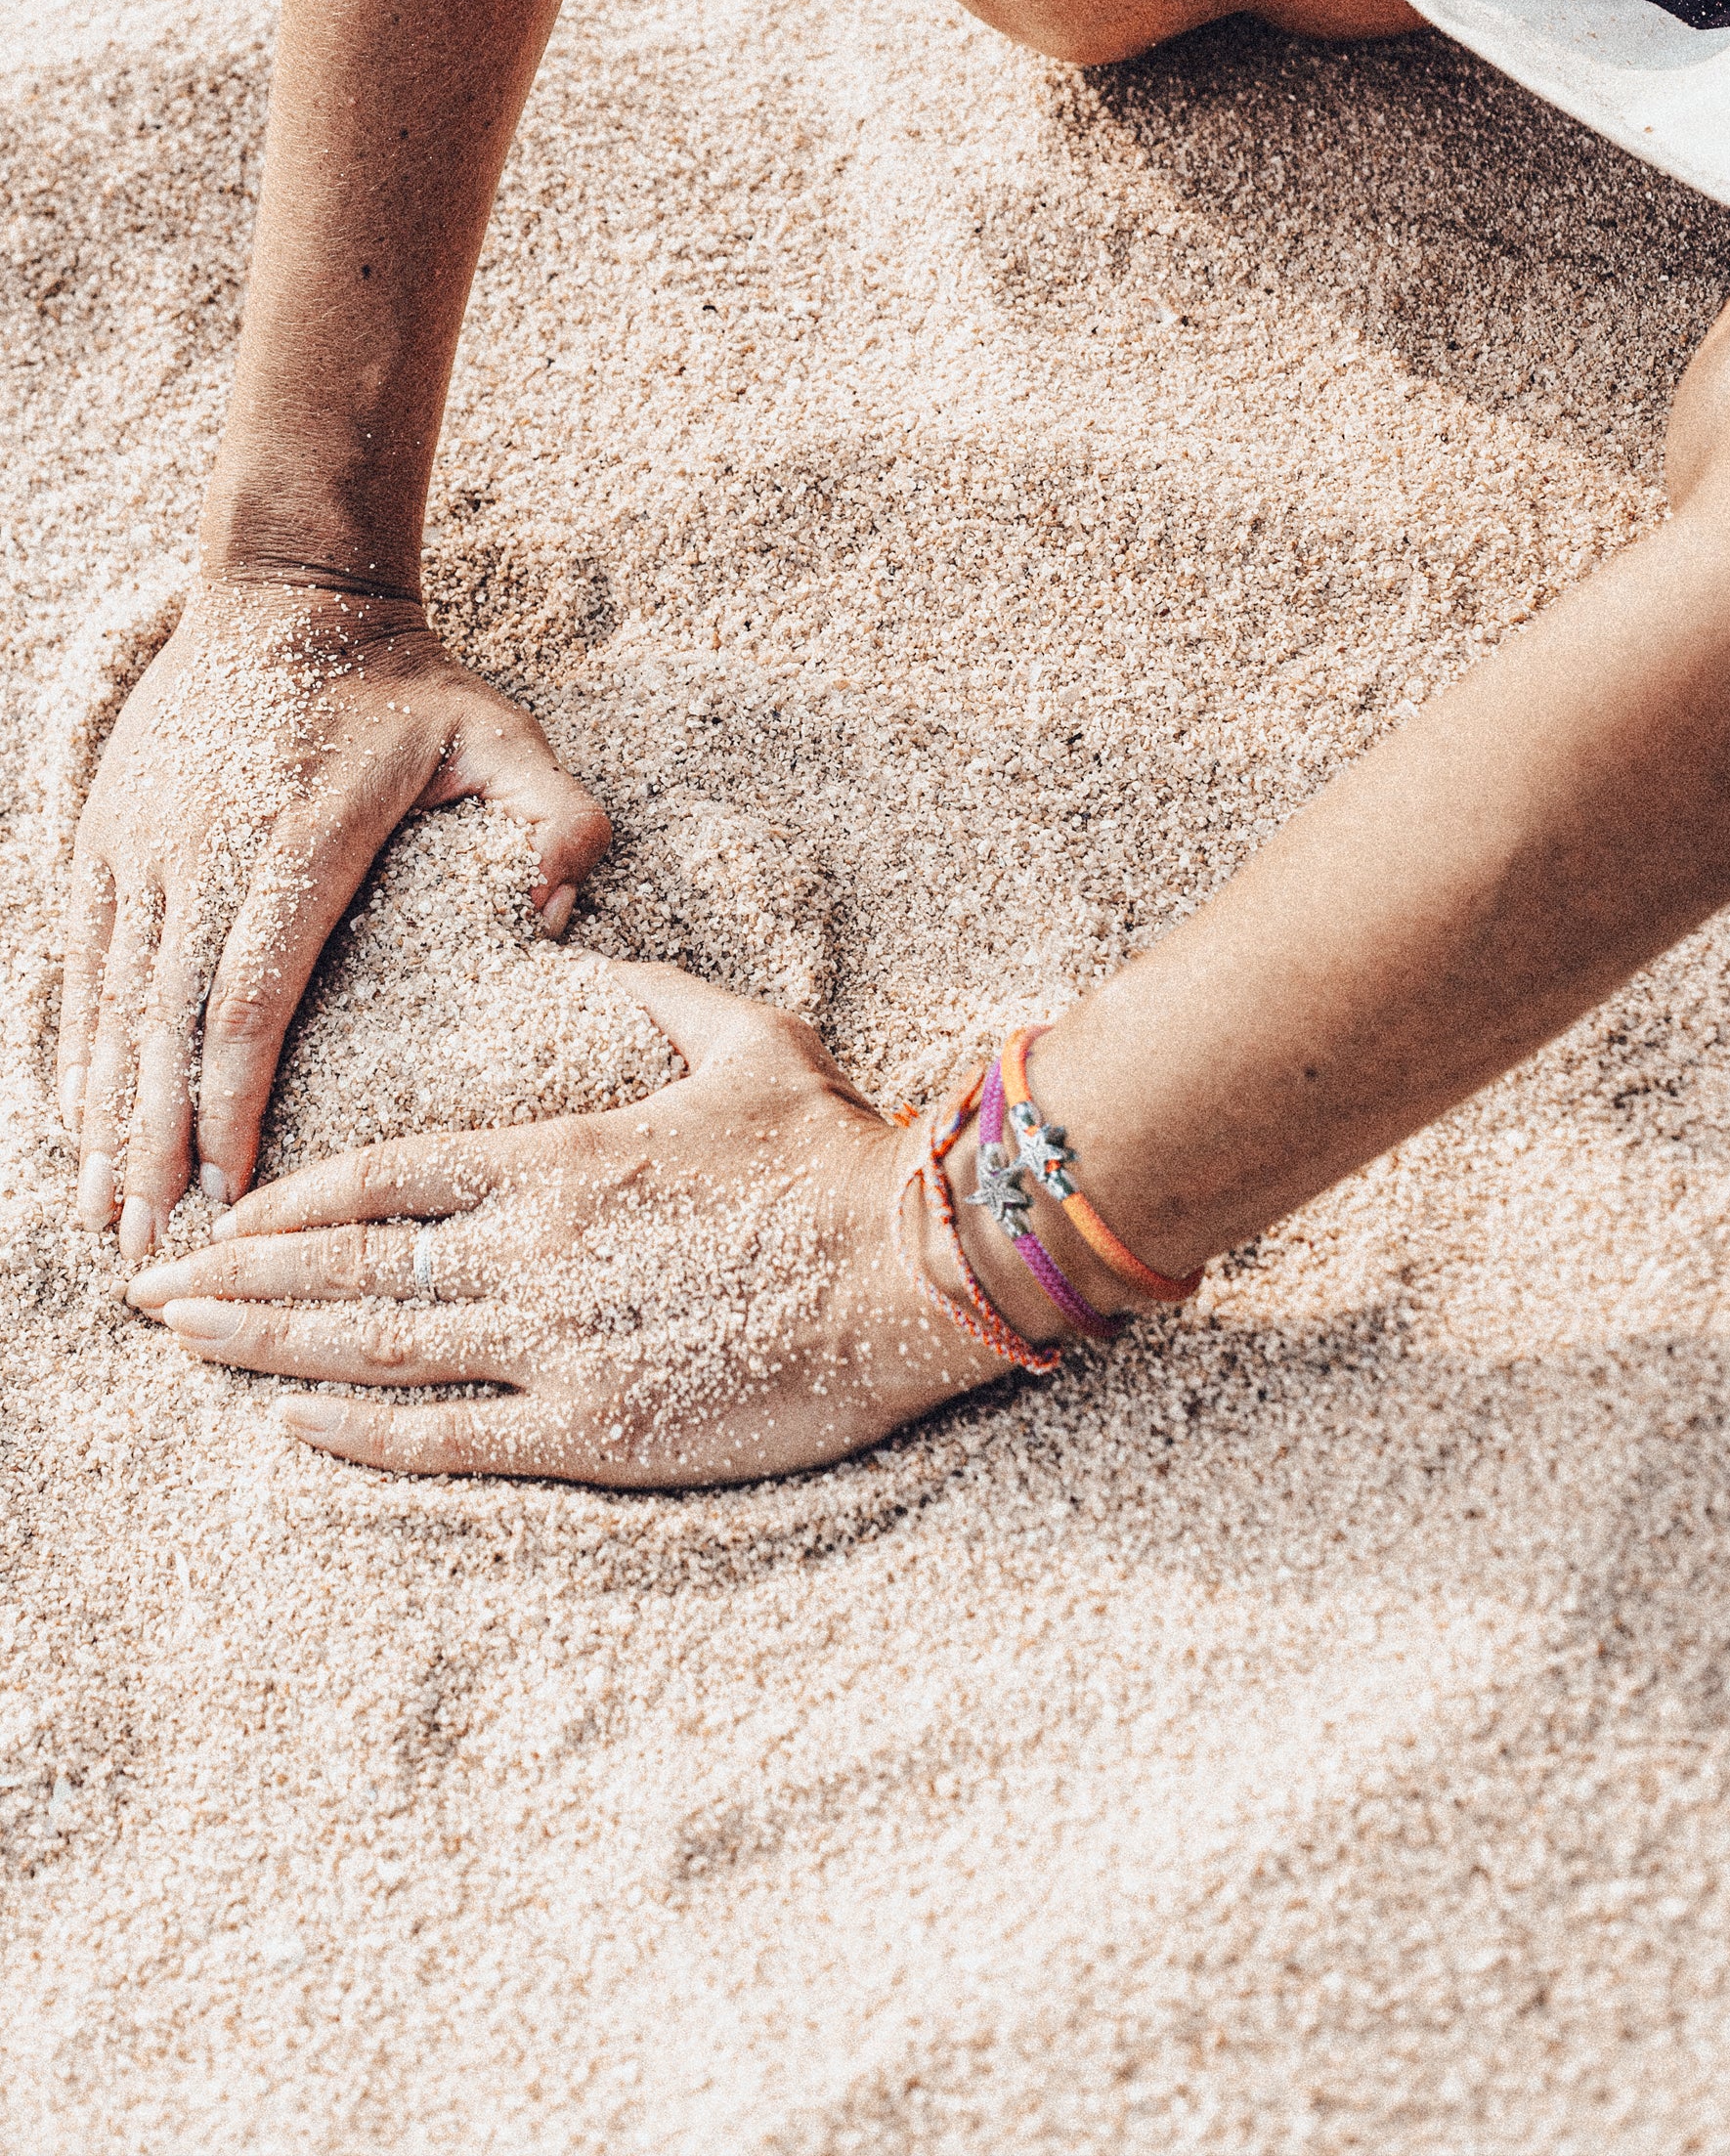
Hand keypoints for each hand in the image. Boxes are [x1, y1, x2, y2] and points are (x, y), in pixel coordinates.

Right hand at [61, 581, 609, 1257]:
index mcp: (297, 844)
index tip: (224, 1193)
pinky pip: (84, 957)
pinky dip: (78, 1043)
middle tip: (147, 1252)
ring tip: (98, 1210)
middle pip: (163, 1025)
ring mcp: (142, 842)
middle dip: (150, 1146)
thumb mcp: (501, 733)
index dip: (228, 1106)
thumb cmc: (403, 683)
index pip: (248, 1002)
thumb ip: (553, 819)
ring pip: (111, 1002)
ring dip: (100, 1112)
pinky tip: (76, 1114)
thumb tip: (555, 914)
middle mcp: (201, 851)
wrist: (287, 590)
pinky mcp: (107, 833)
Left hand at [123, 968, 1001, 1485]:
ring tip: (182, 1344)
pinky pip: (445, 1433)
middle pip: (348, 1263)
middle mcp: (532, 1248)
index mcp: (559, 1154)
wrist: (916, 1267)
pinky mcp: (596, 1426)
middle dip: (235, 1277)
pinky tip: (292, 1426)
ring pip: (372, 1346)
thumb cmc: (836, 1151)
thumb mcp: (747, 1040)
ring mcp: (555, 1342)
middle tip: (148, 1288)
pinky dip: (357, 1431)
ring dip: (263, 1346)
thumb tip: (605, 961)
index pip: (384, 1174)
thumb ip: (658, 999)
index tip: (228, 1213)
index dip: (291, 1197)